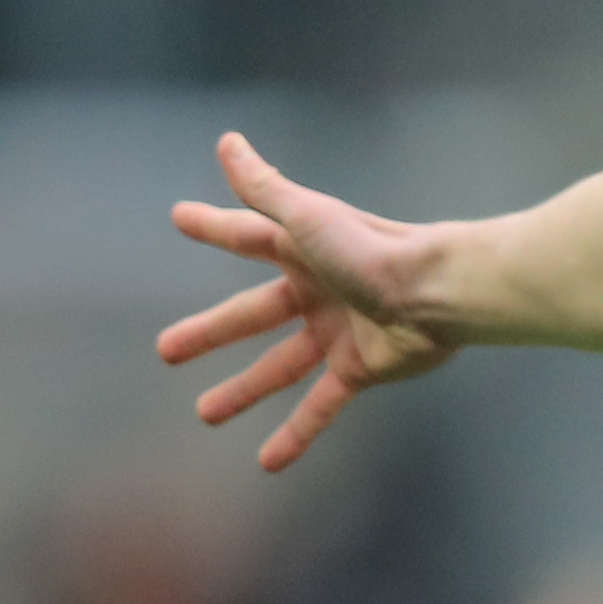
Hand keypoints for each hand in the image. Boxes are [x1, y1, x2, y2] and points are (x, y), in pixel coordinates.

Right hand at [158, 132, 458, 470]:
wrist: (437, 293)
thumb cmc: (373, 249)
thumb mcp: (307, 218)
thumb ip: (265, 188)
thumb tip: (227, 141)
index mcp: (302, 250)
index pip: (245, 238)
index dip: (213, 228)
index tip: (180, 218)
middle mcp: (317, 291)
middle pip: (251, 315)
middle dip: (210, 333)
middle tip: (165, 351)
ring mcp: (338, 333)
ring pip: (279, 367)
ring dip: (243, 390)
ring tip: (205, 414)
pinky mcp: (361, 369)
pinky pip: (321, 406)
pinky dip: (297, 433)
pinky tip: (268, 461)